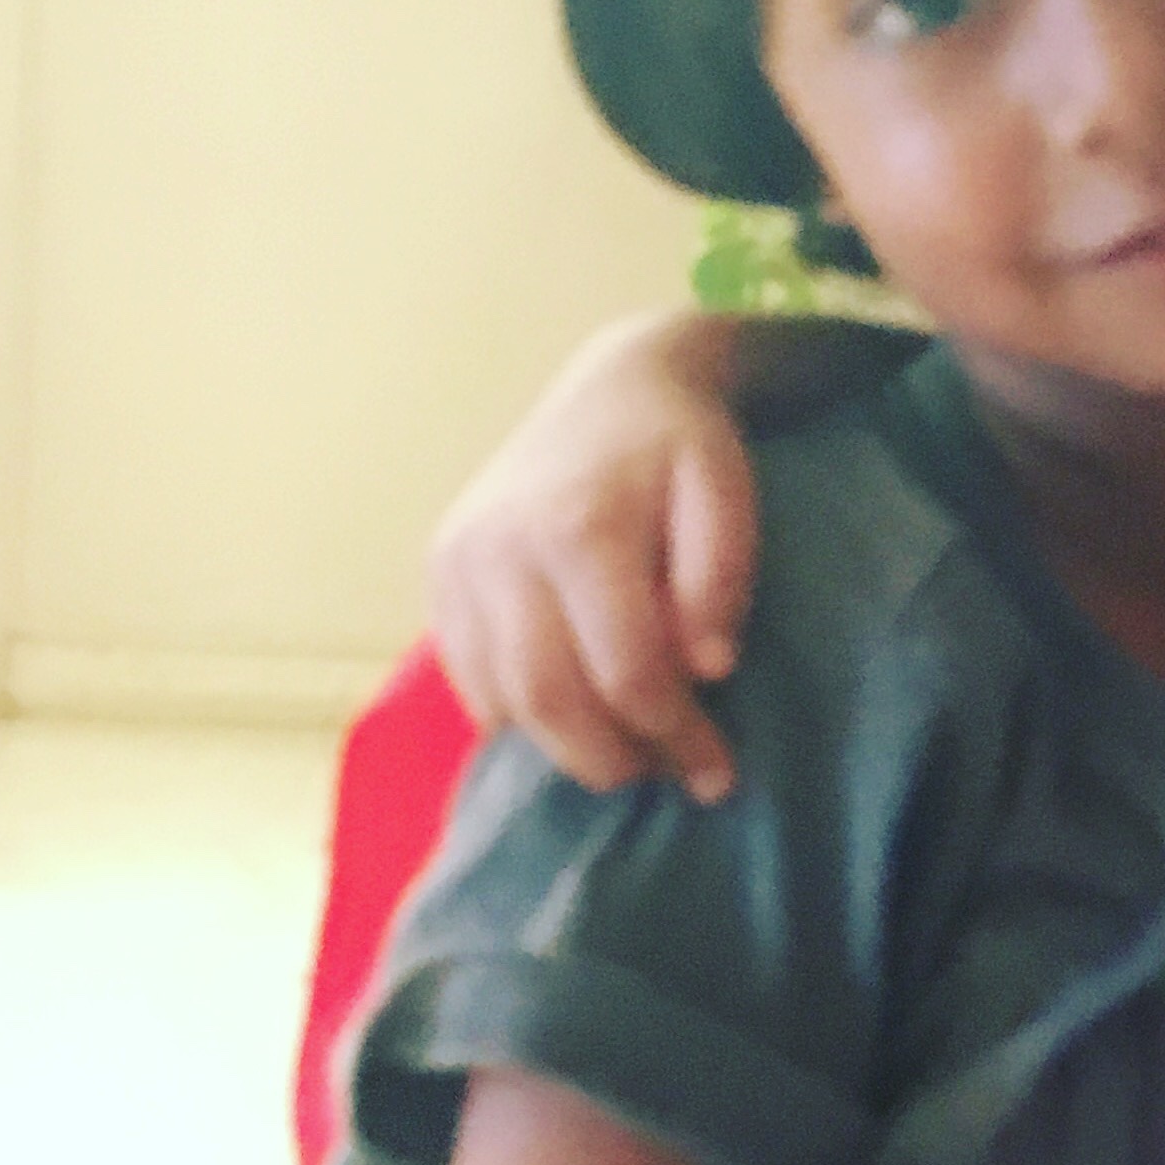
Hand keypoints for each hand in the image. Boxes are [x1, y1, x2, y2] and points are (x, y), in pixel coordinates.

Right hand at [428, 312, 757, 800]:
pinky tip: (578, 720)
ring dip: (565, 749)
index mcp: (577, 527)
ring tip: (629, 754)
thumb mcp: (725, 494)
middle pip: (548, 699)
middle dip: (611, 758)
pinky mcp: (439, 576)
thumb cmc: (680, 447)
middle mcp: (500, 549)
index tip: (717, 771)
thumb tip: (707, 668)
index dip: (674, 735)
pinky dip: (521, 717)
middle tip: (667, 775)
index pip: (624, 672)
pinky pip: (470, 678)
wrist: (611, 389)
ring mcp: (457, 564)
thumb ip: (719, 578)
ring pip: (500, 700)